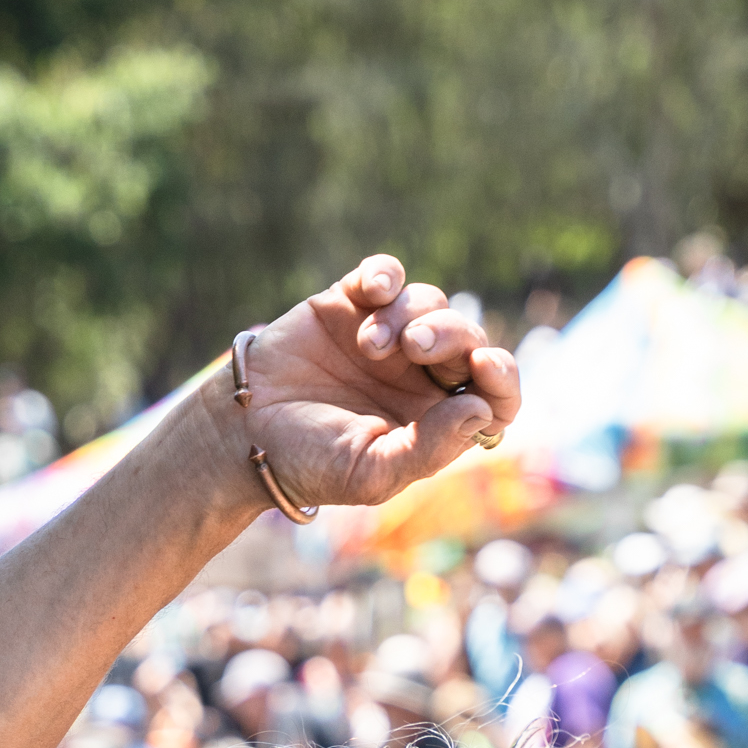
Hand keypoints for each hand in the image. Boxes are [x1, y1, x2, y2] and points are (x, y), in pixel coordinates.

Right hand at [210, 255, 518, 513]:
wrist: (244, 433)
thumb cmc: (310, 464)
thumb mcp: (373, 472)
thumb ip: (430, 448)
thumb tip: (481, 408)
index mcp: (436, 421)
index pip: (494, 394)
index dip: (502, 376)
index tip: (485, 366)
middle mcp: (420, 378)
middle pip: (468, 340)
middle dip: (452, 335)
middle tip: (416, 346)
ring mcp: (388, 337)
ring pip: (431, 303)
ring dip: (409, 315)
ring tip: (369, 345)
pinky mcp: (351, 304)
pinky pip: (387, 275)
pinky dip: (386, 276)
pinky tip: (371, 293)